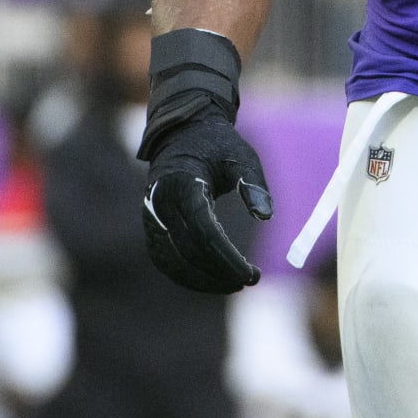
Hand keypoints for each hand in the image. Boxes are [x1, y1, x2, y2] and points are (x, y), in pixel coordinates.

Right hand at [141, 102, 272, 293]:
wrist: (182, 133)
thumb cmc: (217, 144)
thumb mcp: (241, 156)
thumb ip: (253, 184)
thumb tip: (266, 216)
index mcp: (183, 184)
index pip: (205, 232)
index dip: (228, 258)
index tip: (252, 274)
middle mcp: (162, 203)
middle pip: (190, 252)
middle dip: (220, 272)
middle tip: (250, 280)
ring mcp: (152, 217)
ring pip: (173, 262)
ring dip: (203, 280)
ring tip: (234, 284)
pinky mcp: (152, 227)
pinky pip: (165, 260)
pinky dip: (186, 275)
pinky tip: (212, 280)